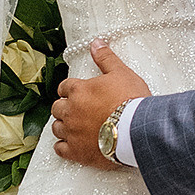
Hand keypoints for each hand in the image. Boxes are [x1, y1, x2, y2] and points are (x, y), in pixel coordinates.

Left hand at [50, 42, 150, 165]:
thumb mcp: (121, 73)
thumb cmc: (131, 101)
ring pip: (56, 128)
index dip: (70, 90)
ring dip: (63, 126)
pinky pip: (60, 149)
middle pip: (57, 108)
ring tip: (75, 127)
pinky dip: (64, 147)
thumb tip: (96, 43)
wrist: (137, 130)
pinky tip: (71, 145)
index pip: (64, 87)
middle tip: (77, 111)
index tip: (76, 94)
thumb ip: (105, 58)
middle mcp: (70, 110)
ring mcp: (72, 132)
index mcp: (78, 90)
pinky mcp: (76, 151)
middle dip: (65, 108)